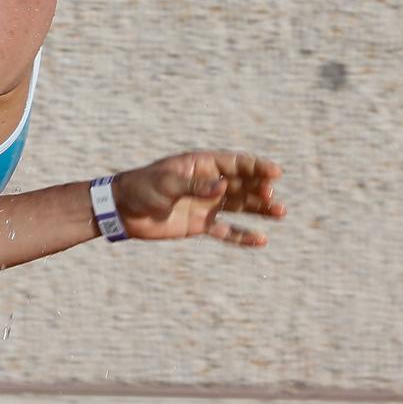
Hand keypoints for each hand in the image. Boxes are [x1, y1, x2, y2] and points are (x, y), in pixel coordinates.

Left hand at [113, 150, 284, 245]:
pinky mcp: (201, 225)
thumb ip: (194, 185)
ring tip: (281, 213)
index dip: (257, 167)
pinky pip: (227, 231)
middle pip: (243, 184)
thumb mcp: (166, 183)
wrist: (121, 211)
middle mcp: (209, 183)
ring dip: (260, 209)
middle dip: (260, 189)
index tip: (276, 173)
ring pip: (240, 206)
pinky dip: (243, 236)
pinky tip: (261, 240)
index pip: (236, 163)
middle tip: (273, 197)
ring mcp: (206, 204)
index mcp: (202, 165)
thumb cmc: (141, 188)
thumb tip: (223, 186)